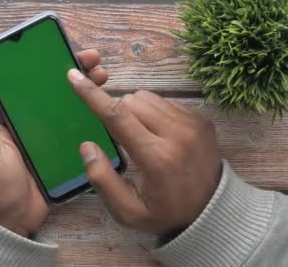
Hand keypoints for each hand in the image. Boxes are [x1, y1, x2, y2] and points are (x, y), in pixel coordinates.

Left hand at [0, 49, 108, 236]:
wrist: (10, 222)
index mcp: (2, 115)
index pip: (20, 79)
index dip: (37, 60)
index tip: (56, 45)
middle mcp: (23, 119)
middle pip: (48, 87)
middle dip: (69, 69)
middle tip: (91, 58)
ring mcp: (43, 134)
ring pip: (64, 103)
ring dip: (83, 88)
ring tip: (102, 76)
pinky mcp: (58, 149)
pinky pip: (74, 127)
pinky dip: (88, 115)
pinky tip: (103, 105)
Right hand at [67, 68, 221, 236]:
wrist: (213, 211)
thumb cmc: (164, 211)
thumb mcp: (128, 211)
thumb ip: (102, 180)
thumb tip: (87, 146)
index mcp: (155, 158)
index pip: (117, 116)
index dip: (91, 95)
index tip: (74, 76)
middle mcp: (176, 134)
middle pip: (130, 101)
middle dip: (118, 114)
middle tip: (124, 140)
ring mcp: (192, 124)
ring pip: (147, 97)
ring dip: (135, 111)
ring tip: (142, 137)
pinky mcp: (201, 119)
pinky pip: (165, 101)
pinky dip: (154, 113)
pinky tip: (159, 135)